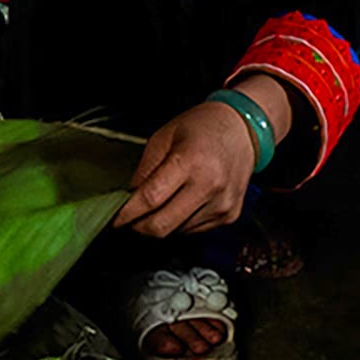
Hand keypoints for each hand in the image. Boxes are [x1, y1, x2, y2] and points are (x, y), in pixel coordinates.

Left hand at [113, 97, 268, 237]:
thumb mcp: (164, 136)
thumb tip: (128, 199)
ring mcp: (222, 203)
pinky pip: (194, 231)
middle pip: (162, 225)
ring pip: (176, 232)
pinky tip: (183, 202)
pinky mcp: (229, 215)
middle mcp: (209, 185)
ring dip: (162, 223)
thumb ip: (144, 170)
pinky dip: (181, 222)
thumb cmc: (203, 127)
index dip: (127, 213)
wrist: (244, 130)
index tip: (115, 218)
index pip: (150, 199)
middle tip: (130, 218)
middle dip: (139, 226)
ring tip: (163, 201)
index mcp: (190, 161)